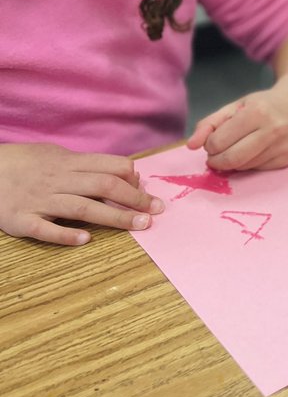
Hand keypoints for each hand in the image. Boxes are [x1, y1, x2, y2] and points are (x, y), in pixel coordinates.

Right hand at [0, 143, 162, 245]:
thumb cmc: (25, 164)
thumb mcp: (57, 156)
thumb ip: (90, 165)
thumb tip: (130, 174)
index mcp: (68, 163)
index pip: (109, 167)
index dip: (133, 180)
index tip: (150, 193)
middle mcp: (57, 180)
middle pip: (103, 186)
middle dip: (134, 199)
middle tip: (158, 211)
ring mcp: (39, 200)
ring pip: (81, 207)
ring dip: (114, 217)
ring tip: (140, 226)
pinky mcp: (20, 219)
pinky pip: (44, 228)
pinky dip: (64, 234)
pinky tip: (84, 240)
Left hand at [187, 74, 287, 170]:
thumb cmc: (265, 103)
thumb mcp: (236, 106)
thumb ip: (210, 124)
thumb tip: (191, 145)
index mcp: (257, 113)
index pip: (219, 142)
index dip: (209, 144)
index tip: (212, 140)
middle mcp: (273, 130)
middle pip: (232, 159)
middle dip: (216, 160)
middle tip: (215, 154)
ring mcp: (283, 147)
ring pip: (243, 167)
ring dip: (232, 162)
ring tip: (236, 148)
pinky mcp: (287, 159)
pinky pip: (257, 169)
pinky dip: (248, 163)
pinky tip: (253, 151)